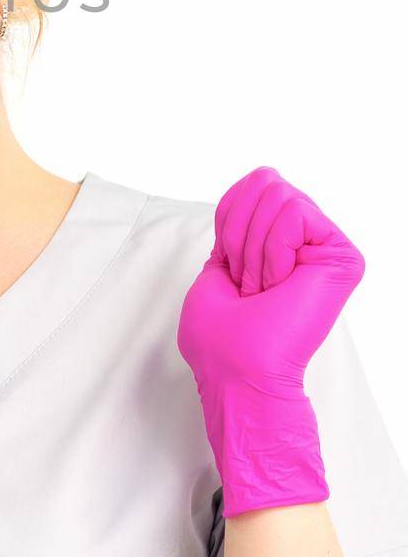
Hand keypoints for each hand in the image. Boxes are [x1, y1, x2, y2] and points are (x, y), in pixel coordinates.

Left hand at [176, 165, 364, 516]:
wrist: (240, 375)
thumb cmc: (221, 342)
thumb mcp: (215, 274)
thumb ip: (235, 236)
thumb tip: (251, 196)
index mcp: (277, 246)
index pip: (251, 186)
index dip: (228, 220)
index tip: (231, 269)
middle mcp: (305, 242)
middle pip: (266, 182)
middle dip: (241, 233)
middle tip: (250, 284)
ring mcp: (325, 248)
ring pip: (279, 195)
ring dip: (255, 248)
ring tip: (265, 290)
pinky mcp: (342, 258)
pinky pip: (295, 212)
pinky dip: (273, 249)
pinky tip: (281, 285)